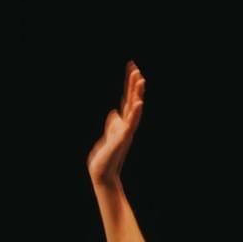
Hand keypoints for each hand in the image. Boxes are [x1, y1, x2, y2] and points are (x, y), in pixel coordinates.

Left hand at [87, 61, 145, 189]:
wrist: (102, 173)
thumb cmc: (105, 156)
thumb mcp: (109, 135)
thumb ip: (113, 124)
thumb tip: (114, 113)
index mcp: (123, 123)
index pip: (128, 100)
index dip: (130, 85)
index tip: (132, 69)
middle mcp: (127, 126)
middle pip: (132, 102)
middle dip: (134, 86)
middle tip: (137, 70)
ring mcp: (126, 132)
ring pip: (133, 110)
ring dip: (137, 95)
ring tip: (141, 80)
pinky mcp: (122, 139)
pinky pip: (130, 124)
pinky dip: (135, 113)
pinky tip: (138, 103)